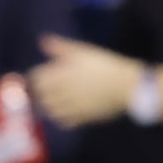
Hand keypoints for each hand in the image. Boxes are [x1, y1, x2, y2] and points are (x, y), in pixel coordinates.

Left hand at [27, 34, 142, 128]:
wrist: (127, 85)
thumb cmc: (105, 65)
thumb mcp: (83, 51)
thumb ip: (61, 47)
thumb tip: (42, 40)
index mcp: (61, 74)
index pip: (36, 78)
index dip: (37, 76)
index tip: (42, 75)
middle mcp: (62, 92)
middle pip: (40, 96)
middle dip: (41, 92)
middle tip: (48, 88)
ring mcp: (70, 107)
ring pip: (49, 110)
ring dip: (49, 105)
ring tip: (56, 98)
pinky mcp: (79, 118)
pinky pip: (62, 121)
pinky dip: (60, 117)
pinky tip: (66, 110)